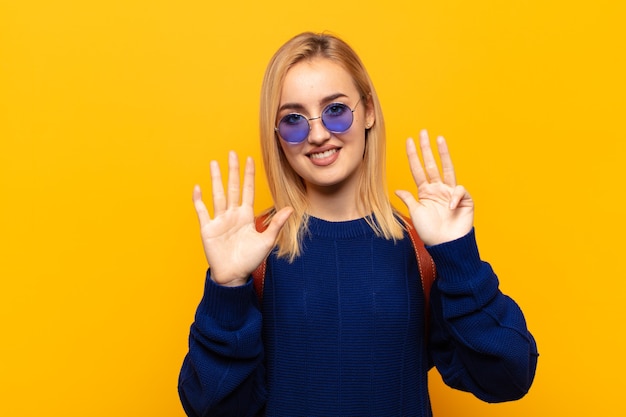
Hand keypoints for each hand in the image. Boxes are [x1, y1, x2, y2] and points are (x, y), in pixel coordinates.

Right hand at [193, 151, 292, 285]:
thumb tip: (290, 208)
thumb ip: (277, 224)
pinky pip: (202, 212)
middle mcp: (232, 214)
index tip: (250, 159)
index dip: (249, 175)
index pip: (248, 190)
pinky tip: (197, 188)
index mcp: (246, 215)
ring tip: (214, 163)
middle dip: (233, 171)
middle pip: (232, 187)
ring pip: (217, 195)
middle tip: (232, 153)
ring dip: (216, 179)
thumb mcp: (266, 241)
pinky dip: (199, 200)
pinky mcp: (208, 229)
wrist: (234, 275)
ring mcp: (219, 220)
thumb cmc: (250, 260)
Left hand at [395, 130, 473, 245]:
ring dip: (443, 154)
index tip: (409, 141)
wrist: (446, 245)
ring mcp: (451, 193)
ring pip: (447, 169)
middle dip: (427, 149)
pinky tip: (451, 207)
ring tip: (439, 139)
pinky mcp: (464, 199)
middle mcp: (438, 189)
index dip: (413, 156)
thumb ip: (408, 200)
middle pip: (432, 164)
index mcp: (426, 192)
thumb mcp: (415, 214)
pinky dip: (455, 197)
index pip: (418, 170)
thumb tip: (397, 190)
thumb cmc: (430, 232)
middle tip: (423, 133)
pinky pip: (459, 191)